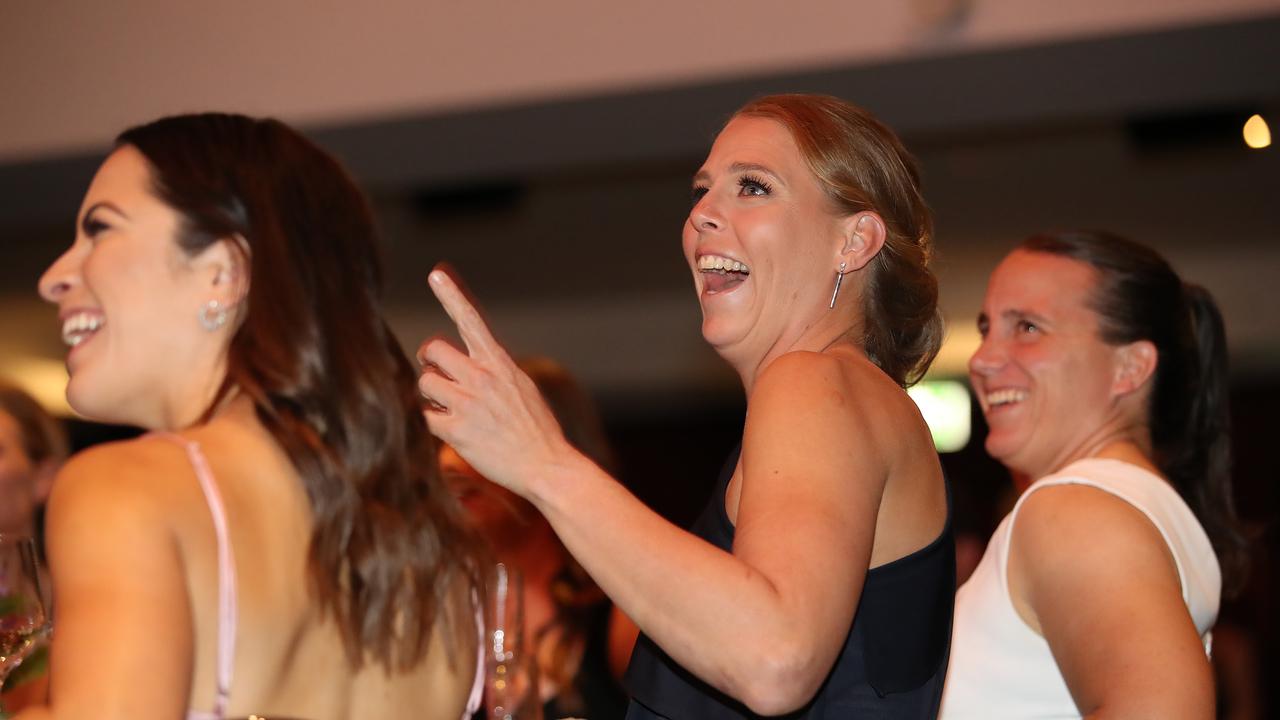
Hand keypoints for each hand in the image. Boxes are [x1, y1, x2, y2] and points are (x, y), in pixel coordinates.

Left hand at [417, 266, 572, 499]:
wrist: (547, 465)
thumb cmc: (535, 429)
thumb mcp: (522, 387)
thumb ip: (494, 371)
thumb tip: (467, 363)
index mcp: (500, 363)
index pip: (471, 320)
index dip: (451, 295)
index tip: (436, 274)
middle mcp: (482, 377)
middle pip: (433, 349)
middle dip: (429, 361)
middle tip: (436, 373)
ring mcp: (468, 403)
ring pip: (424, 383)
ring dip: (431, 395)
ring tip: (451, 409)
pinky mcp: (456, 430)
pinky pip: (426, 416)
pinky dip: (435, 423)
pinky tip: (455, 432)